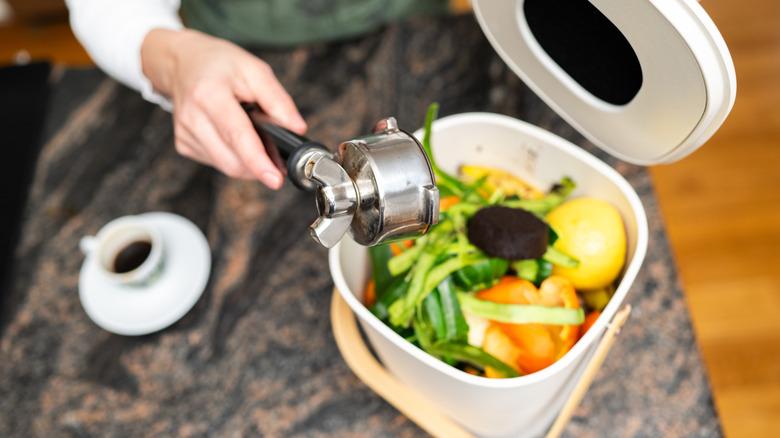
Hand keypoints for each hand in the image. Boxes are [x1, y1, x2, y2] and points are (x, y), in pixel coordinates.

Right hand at [141, 29, 305, 187]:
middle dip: (260, 165)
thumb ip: (278, 100)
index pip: (237, 135)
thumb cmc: (221, 65)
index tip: (275, 180)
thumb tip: (297, 128)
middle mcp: (192, 117)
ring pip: (227, 166)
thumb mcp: (255, 70)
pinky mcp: (183, 144)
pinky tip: (235, 137)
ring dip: (248, 162)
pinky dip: (234, 156)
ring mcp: (185, 133)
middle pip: (232, 160)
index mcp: (209, 94)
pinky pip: (218, 162)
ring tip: (256, 139)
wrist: (184, 62)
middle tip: (277, 155)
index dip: (258, 161)